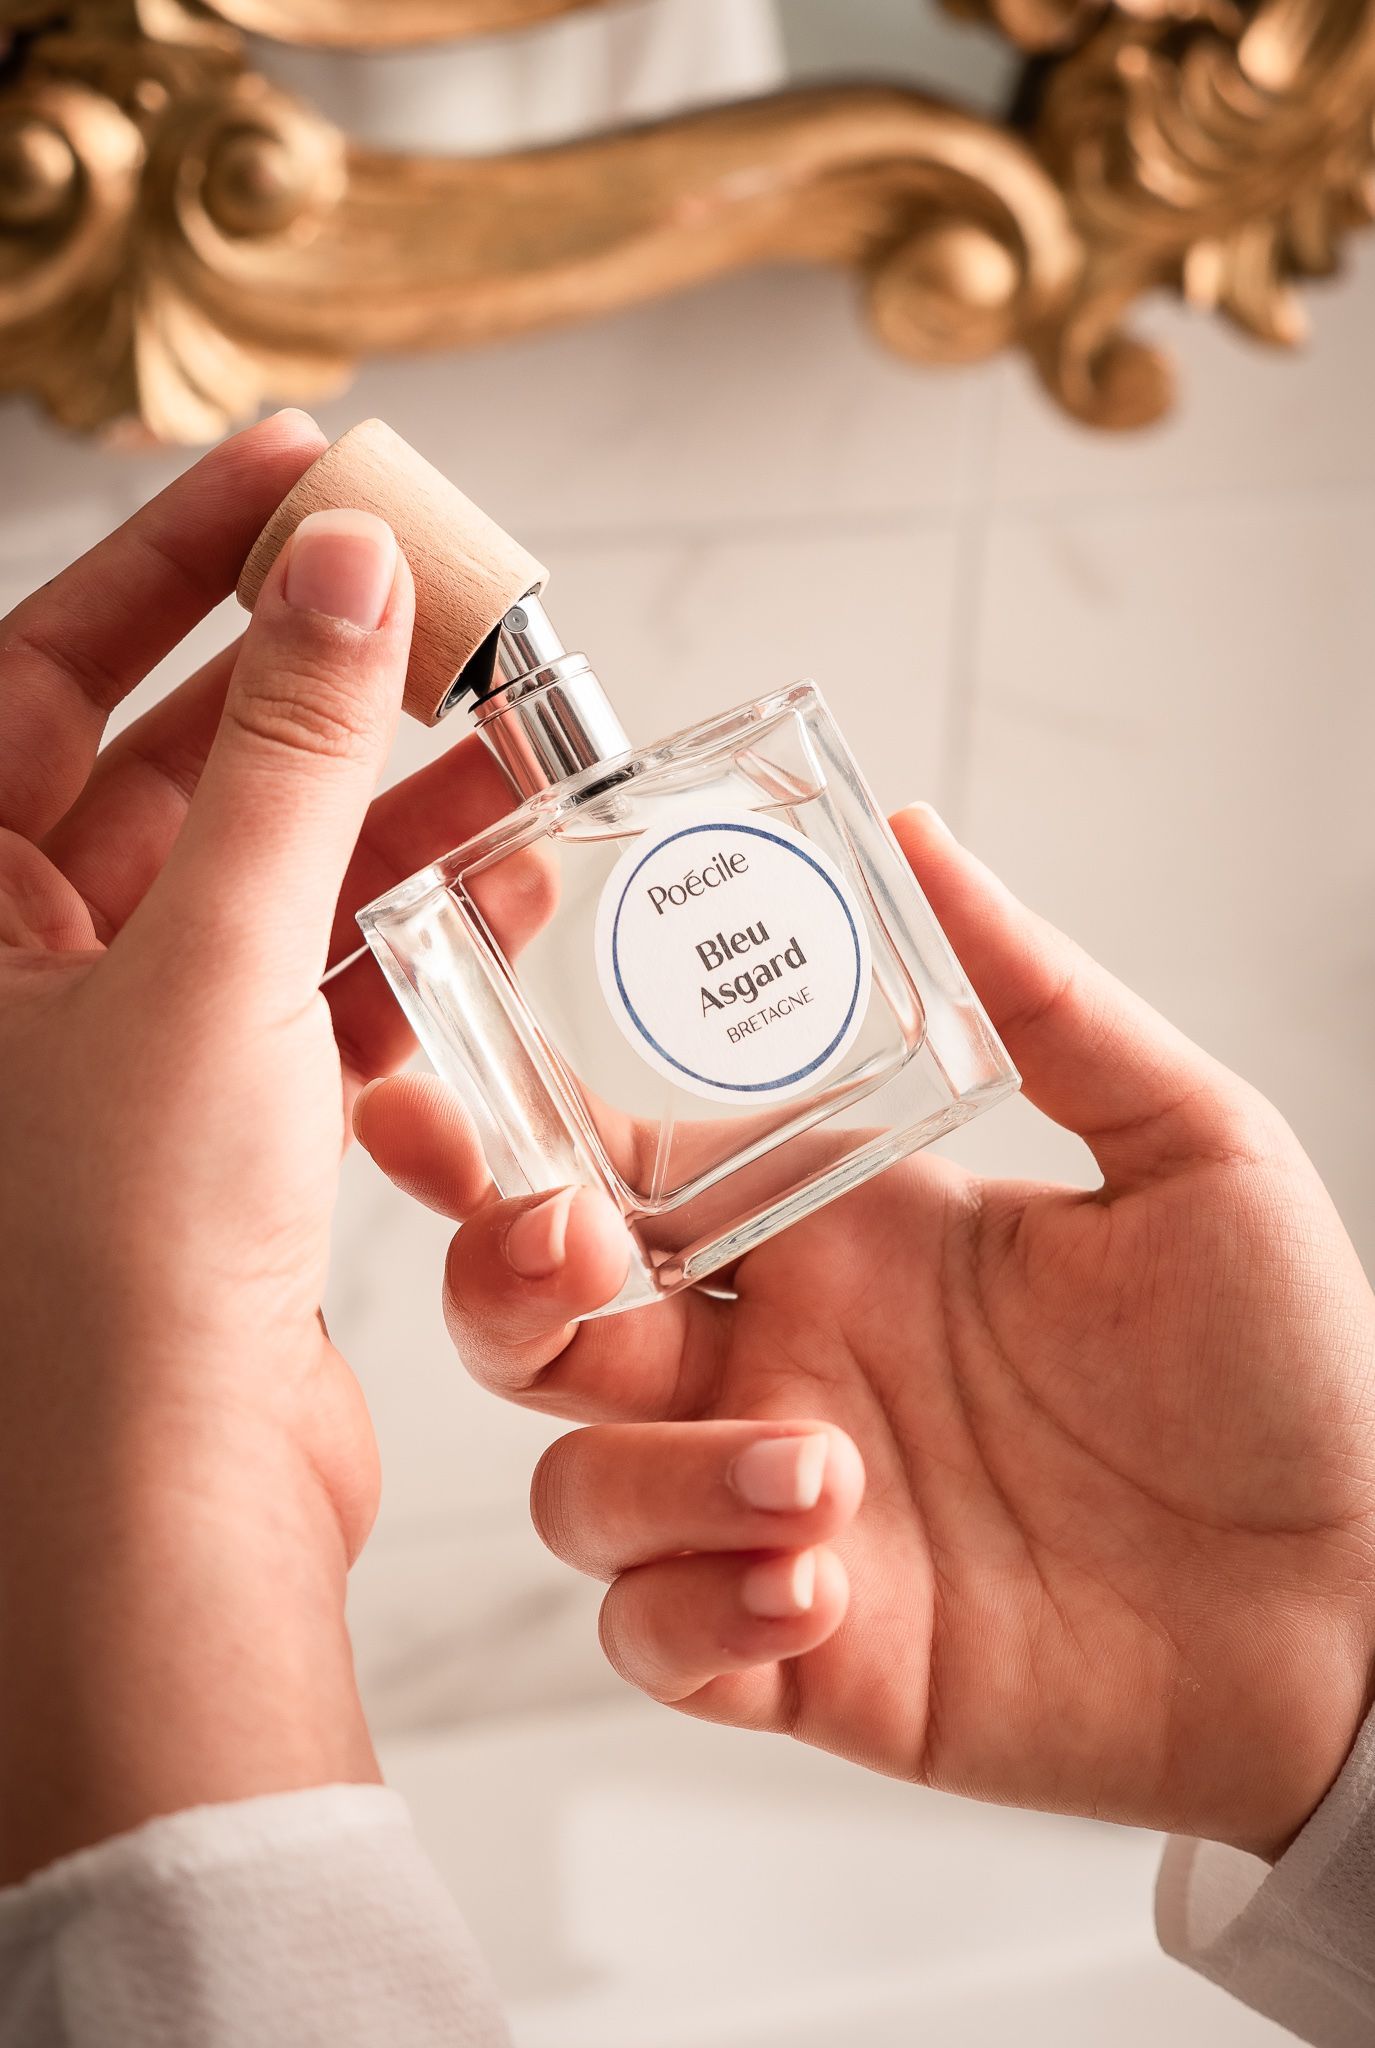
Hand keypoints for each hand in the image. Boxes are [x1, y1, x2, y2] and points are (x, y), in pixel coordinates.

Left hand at [0, 413, 529, 1878]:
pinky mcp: (221, 1125)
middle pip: (177, 760)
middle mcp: (20, 964)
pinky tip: (496, 882)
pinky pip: (315, 981)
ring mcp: (125, 1044)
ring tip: (524, 744)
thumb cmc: (118, 1257)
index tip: (304, 472)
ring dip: (390, 808)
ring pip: (267, 873)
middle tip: (453, 604)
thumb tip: (342, 567)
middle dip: (321, 683)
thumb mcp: (210, 961)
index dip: (176, 559)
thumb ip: (285, 757)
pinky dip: (401, 932)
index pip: (44, 670)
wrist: (163, 1512)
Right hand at [358, 805, 1374, 1860]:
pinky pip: (651, 1637)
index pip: (617, 1159)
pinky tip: (819, 1590)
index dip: (506, 1127)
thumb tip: (917, 834)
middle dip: (503, 1287)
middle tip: (569, 1264)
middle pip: (536, 1323)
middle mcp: (779, 1356)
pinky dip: (694, 1609)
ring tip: (825, 1479)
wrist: (1353, 1604)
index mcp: (837, 1226)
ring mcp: (776, 1504)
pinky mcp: (801, 1652)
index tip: (435, 1089)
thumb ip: (1043, 1000)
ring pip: (575, 1486)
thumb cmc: (1286, 1372)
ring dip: (655, 1479)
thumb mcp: (1190, 1149)